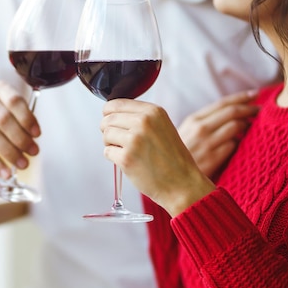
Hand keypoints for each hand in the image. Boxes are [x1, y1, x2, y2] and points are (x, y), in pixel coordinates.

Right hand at [0, 81, 39, 178]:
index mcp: (0, 89)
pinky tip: (6, 172)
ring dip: (10, 152)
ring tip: (23, 164)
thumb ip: (22, 120)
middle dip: (21, 138)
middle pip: (3, 119)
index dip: (27, 119)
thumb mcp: (11, 111)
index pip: (14, 101)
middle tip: (33, 152)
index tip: (37, 135)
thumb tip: (33, 140)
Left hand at [101, 99, 214, 216]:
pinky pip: (107, 152)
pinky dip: (114, 158)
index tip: (113, 123)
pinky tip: (129, 162)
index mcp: (153, 111)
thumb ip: (140, 117)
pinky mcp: (126, 158)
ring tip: (126, 151)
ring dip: (110, 144)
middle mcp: (143, 122)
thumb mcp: (162, 127)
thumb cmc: (170, 158)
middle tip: (120, 141)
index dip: (109, 114)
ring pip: (105, 135)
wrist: (182, 183)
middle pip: (107, 119)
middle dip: (108, 130)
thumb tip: (111, 113)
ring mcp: (134, 140)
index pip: (115, 103)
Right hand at [179, 90, 258, 177]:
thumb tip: (230, 113)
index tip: (255, 94)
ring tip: (251, 127)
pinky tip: (237, 145)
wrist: (169, 176)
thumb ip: (204, 122)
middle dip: (250, 108)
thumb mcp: (185, 132)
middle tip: (260, 110)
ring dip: (247, 126)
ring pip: (236, 127)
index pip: (222, 103)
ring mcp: (206, 144)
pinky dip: (237, 143)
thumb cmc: (178, 153)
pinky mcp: (212, 159)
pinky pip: (233, 146)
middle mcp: (200, 129)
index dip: (241, 97)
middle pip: (232, 112)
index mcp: (193, 120)